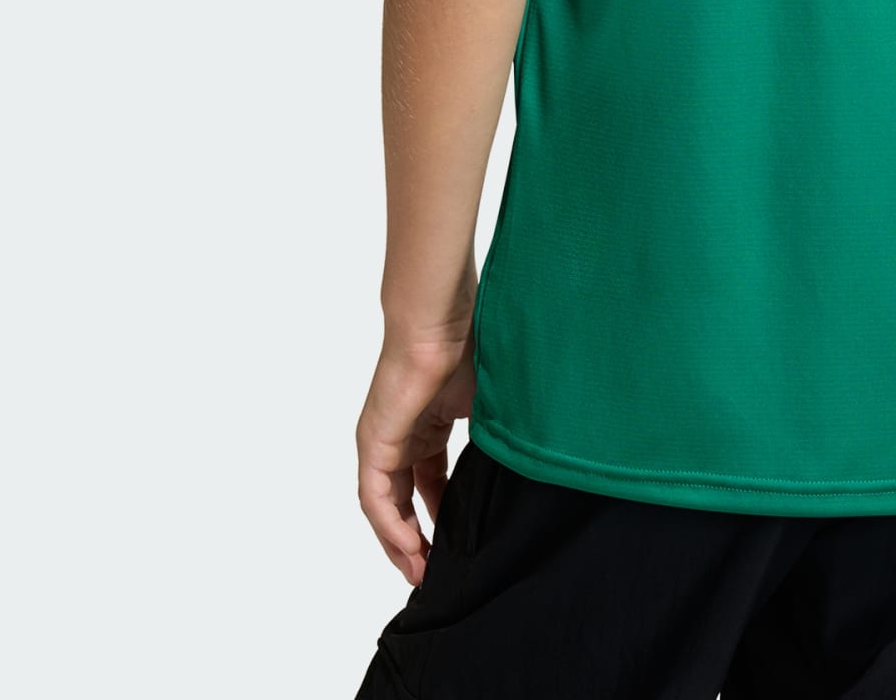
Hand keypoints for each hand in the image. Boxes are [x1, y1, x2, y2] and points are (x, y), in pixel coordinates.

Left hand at [356, 328, 474, 583]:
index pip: (428, 482)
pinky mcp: (374, 442)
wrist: (440, 322)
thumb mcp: (485, 405)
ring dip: (400, 541)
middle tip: (434, 572)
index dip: (440, 515)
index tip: (457, 544)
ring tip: (420, 571)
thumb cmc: (466, 348)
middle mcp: (399, 438)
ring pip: (385, 506)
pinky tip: (409, 547)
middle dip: (417, 539)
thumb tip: (522, 466)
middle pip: (403, 501)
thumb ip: (493, 438)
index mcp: (425, 426)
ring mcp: (382, 441)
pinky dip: (391, 524)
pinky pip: (376, 496)